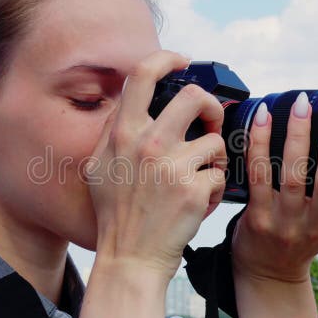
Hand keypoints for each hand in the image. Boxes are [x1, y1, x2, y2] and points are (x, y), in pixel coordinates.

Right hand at [86, 50, 227, 280]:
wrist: (130, 259)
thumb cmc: (116, 214)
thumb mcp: (99, 166)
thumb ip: (114, 130)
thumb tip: (131, 99)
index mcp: (123, 133)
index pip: (143, 74)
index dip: (167, 59)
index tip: (183, 62)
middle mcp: (147, 144)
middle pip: (194, 96)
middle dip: (210, 106)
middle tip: (210, 123)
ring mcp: (172, 166)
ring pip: (214, 141)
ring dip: (213, 159)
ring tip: (200, 178)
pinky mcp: (194, 190)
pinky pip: (219, 175)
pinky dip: (214, 189)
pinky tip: (199, 202)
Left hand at [232, 91, 317, 282]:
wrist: (268, 270)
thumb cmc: (305, 233)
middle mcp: (317, 226)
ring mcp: (285, 223)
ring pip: (293, 175)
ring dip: (297, 134)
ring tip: (301, 104)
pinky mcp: (257, 217)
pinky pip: (259, 174)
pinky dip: (260, 142)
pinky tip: (263, 117)